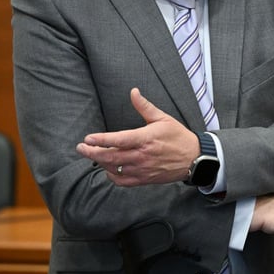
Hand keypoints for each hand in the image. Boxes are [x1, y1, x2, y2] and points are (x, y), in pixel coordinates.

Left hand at [76, 88, 199, 185]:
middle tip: (80, 148)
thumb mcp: (163, 118)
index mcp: (146, 139)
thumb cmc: (178, 136)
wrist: (193, 159)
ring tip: (91, 155)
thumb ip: (144, 106)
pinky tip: (108, 168)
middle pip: (111, 157)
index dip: (101, 140)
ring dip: (100, 162)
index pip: (119, 140)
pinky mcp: (144, 179)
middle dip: (92, 153)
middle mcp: (142, 156)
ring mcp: (142, 169)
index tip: (88, 138)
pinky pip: (122, 181)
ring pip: (114, 169)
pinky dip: (111, 175)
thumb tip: (133, 91)